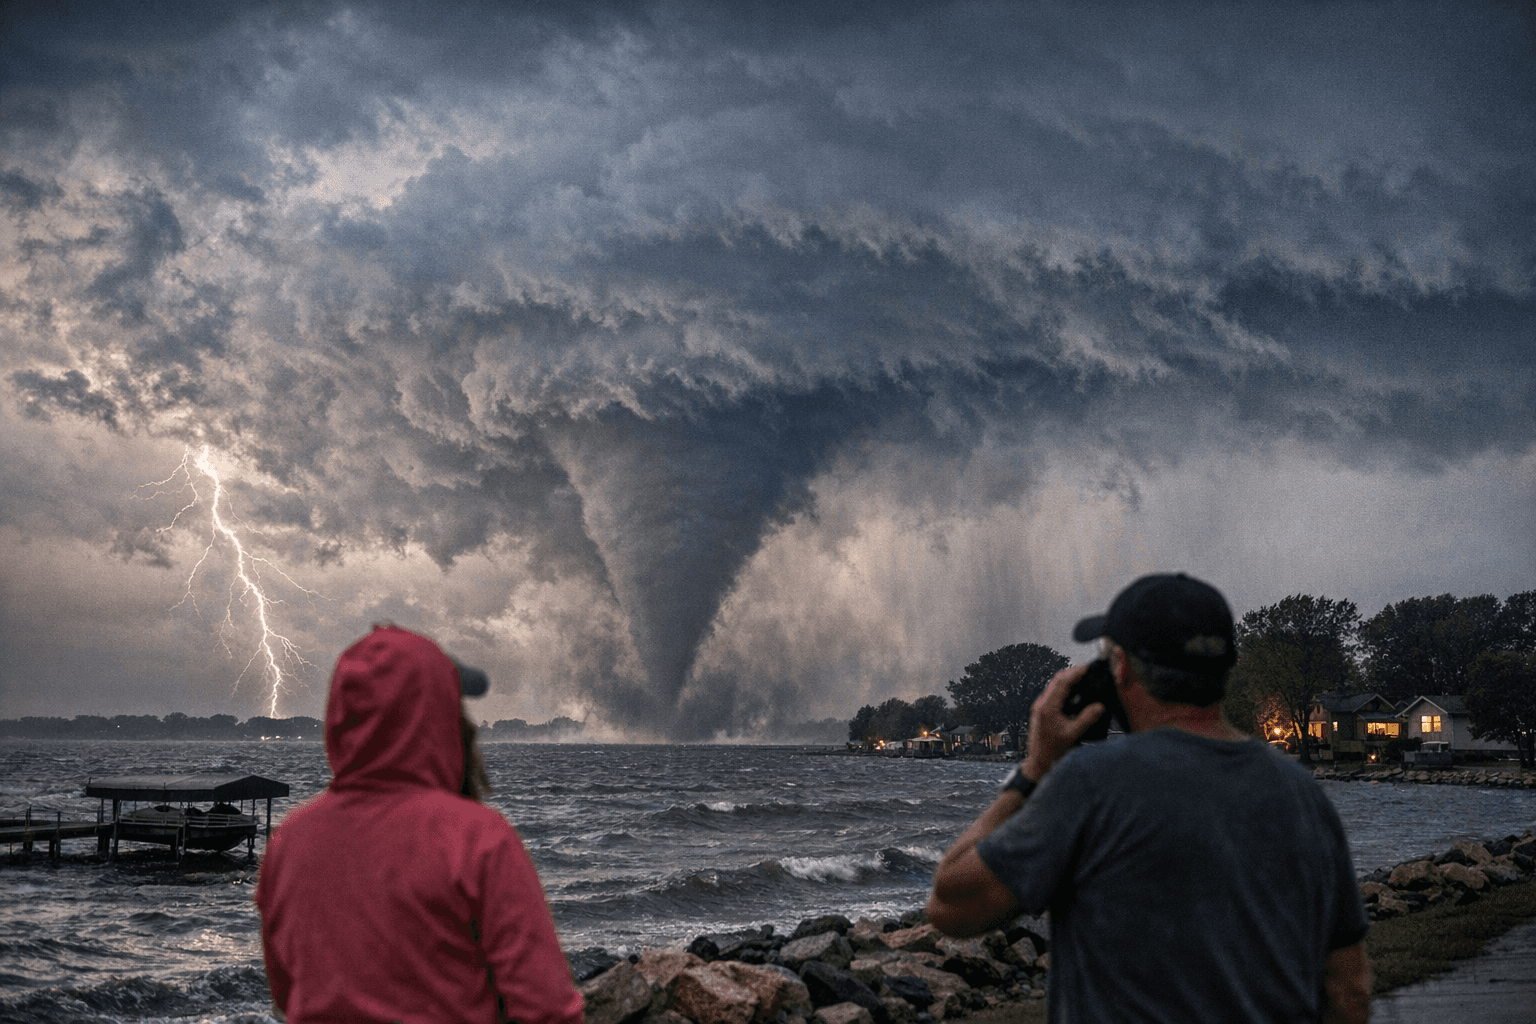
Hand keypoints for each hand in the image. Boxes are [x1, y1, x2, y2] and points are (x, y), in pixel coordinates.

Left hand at [1020, 664, 1105, 782]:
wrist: (1039, 763)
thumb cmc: (1052, 751)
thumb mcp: (1072, 734)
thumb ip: (1086, 719)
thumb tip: (1099, 706)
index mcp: (1047, 707)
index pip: (1062, 682)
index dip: (1075, 673)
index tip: (1087, 668)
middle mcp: (1041, 704)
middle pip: (1057, 681)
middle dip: (1072, 674)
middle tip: (1088, 672)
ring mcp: (1041, 706)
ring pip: (1055, 687)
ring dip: (1069, 682)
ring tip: (1084, 680)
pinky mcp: (1042, 711)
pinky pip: (1054, 695)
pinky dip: (1066, 691)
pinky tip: (1076, 695)